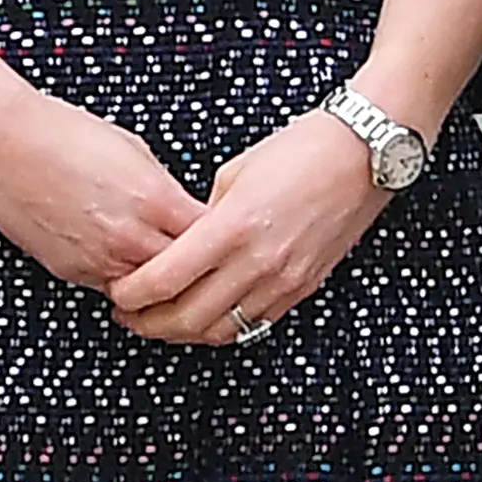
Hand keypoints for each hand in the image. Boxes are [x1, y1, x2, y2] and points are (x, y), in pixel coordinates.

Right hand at [0, 80, 203, 289]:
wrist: (3, 142)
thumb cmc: (65, 134)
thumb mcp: (135, 151)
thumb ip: (164, 190)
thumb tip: (180, 211)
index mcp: (156, 200)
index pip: (212, 237)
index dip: (223, 237)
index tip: (227, 234)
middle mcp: (131, 237)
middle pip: (187, 275)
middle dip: (200, 270)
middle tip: (208, 267)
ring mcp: (100, 260)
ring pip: (150, 292)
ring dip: (163, 287)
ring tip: (174, 277)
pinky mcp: (72, 272)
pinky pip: (113, 288)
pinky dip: (126, 284)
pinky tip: (130, 269)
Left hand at [105, 110, 384, 345]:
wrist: (364, 154)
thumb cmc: (302, 149)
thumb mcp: (236, 172)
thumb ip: (205, 215)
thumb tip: (185, 242)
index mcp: (232, 226)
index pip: (165, 279)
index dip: (131, 294)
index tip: (117, 293)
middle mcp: (257, 262)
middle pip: (186, 318)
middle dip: (148, 323)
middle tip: (129, 316)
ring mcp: (283, 280)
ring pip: (220, 331)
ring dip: (184, 332)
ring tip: (163, 320)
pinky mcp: (303, 288)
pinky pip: (253, 325)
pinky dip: (223, 327)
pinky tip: (207, 316)